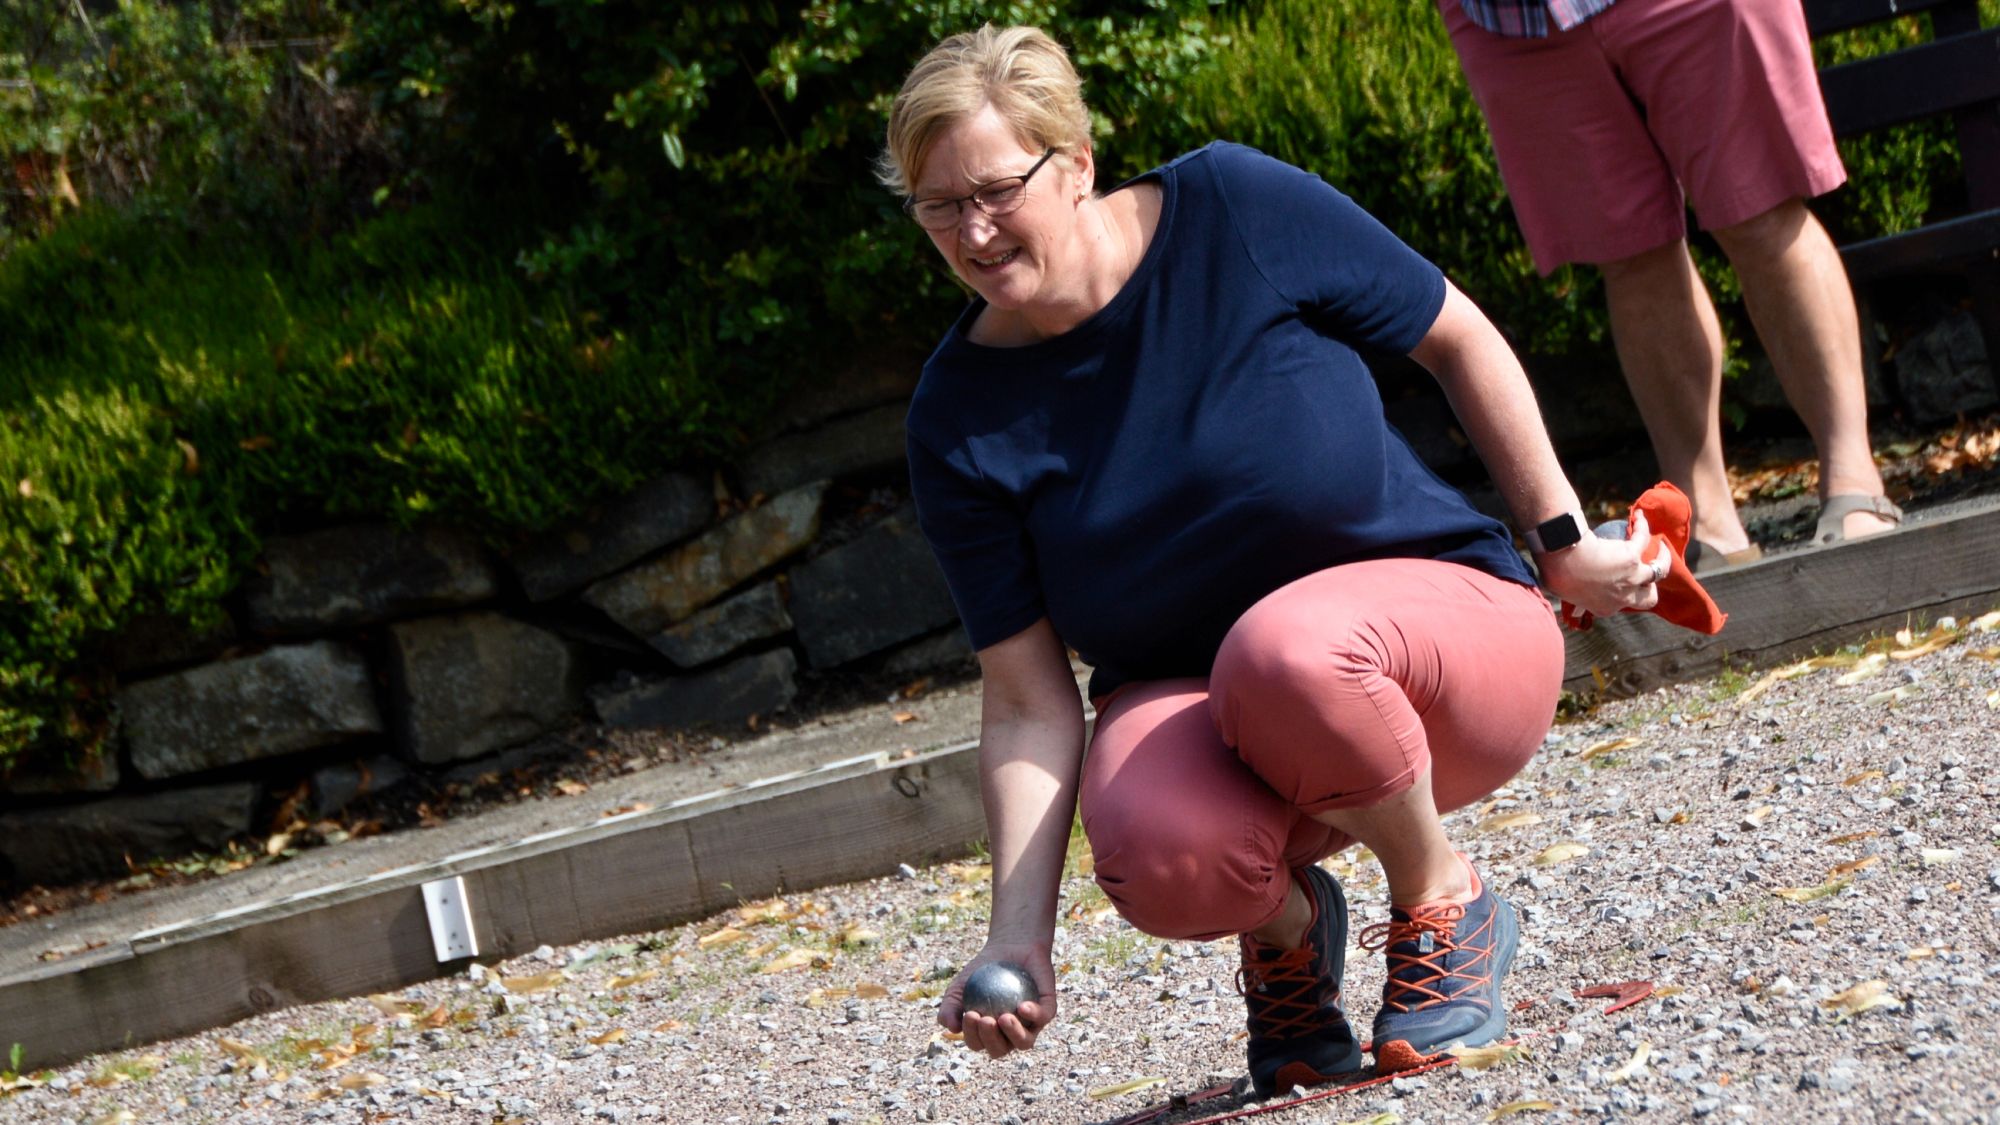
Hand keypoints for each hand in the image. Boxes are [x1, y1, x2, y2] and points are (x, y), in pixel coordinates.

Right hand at [936, 941, 1057, 1059]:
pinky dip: (1034, 1015)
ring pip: (1024, 1042)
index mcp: (988, 1035)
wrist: (1010, 947)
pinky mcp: (1047, 1010)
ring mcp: (1030, 1025)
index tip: (970, 1014)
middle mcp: (1009, 1035)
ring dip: (1013, 1034)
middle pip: (1000, 1049)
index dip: (973, 1035)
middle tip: (985, 1019)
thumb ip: (949, 1008)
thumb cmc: (981, 971)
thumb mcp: (958, 987)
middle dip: (991, 1039)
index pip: (978, 1043)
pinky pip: (1043, 1017)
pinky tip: (1023, 1006)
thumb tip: (952, 1028)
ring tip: (1004, 1018)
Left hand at [1537, 510, 1668, 617]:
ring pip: (1659, 571)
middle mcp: (1623, 596)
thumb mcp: (1561, 590)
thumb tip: (1551, 584)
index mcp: (1605, 608)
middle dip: (1651, 587)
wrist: (1563, 558)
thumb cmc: (1556, 573)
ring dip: (1662, 558)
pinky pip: (1643, 539)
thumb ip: (1564, 589)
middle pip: (1650, 598)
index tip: (1616, 582)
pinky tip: (1639, 516)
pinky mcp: (1632, 557)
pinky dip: (1642, 526)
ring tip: (1660, 547)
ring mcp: (1631, 577)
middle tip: (1647, 572)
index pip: (1621, 604)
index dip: (1622, 594)